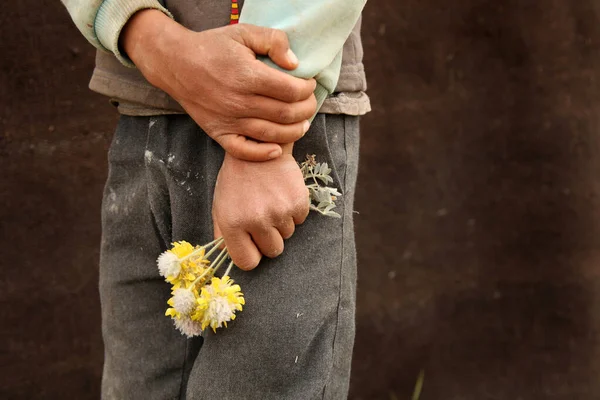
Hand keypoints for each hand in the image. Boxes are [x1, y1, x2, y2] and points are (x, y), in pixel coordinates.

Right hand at [122, 10, 316, 160]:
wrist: (176, 64)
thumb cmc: (213, 47)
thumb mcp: (244, 32)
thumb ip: (273, 41)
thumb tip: (294, 64)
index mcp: (247, 75)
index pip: (291, 90)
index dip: (307, 89)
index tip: (308, 85)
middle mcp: (239, 101)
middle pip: (286, 114)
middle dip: (306, 110)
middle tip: (309, 104)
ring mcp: (229, 120)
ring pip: (271, 134)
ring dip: (294, 132)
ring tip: (303, 124)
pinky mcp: (219, 133)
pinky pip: (244, 151)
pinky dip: (264, 154)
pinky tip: (277, 148)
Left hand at [212, 150, 309, 269]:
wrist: (258, 145)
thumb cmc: (236, 178)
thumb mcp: (220, 204)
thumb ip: (222, 233)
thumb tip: (228, 256)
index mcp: (233, 224)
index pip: (248, 262)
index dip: (251, 255)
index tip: (252, 245)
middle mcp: (256, 220)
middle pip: (272, 251)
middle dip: (268, 239)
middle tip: (263, 218)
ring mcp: (279, 211)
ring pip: (287, 235)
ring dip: (281, 223)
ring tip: (271, 200)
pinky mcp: (298, 202)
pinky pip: (299, 220)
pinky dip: (293, 211)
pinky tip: (282, 194)